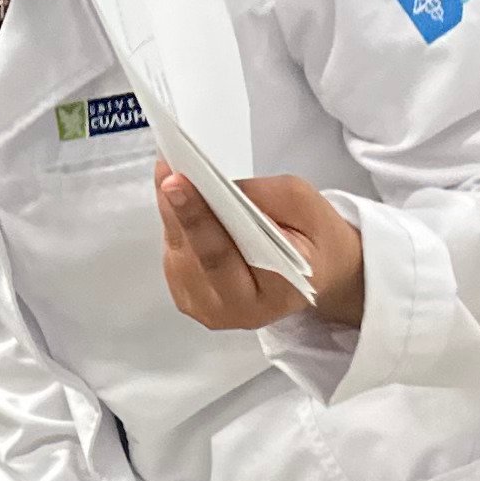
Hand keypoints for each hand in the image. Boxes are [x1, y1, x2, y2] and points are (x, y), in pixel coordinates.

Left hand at [155, 166, 362, 331]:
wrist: (311, 271)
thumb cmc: (313, 238)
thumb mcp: (304, 203)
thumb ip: (261, 196)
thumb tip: (209, 185)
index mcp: (276, 292)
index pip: (226, 255)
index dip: (198, 217)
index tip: (177, 182)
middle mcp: (239, 310)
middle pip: (196, 255)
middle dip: (178, 208)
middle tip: (166, 170)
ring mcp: (210, 309)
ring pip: (178, 254)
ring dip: (171, 213)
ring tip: (169, 175)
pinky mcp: (190, 300)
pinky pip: (174, 257)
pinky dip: (173, 224)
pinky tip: (176, 200)